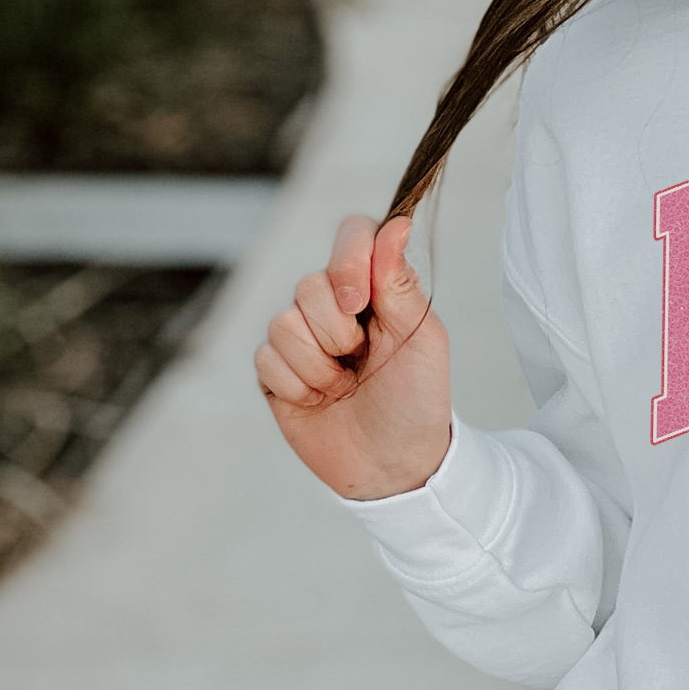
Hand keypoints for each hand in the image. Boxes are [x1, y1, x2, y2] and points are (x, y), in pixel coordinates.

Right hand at [253, 211, 452, 499]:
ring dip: (318, 365)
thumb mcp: (422, 340)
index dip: (347, 259)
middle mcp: (333, 308)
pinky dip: (297, 385)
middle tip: (361, 361)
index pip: (352, 235)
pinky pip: (267, 359)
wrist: (396, 465)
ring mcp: (301, 339)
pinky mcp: (276, 373)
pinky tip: (320, 401)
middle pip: (307, 285)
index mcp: (375, 290)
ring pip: (282, 323)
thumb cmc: (417, 401)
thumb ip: (400, 283)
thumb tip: (396, 224)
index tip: (359, 300)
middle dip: (336, 331)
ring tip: (343, 387)